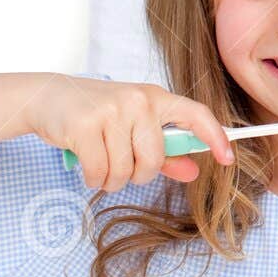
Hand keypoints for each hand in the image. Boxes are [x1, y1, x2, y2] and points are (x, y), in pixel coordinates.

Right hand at [24, 74, 234, 192]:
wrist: (48, 96)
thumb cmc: (97, 114)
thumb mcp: (134, 125)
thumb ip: (166, 151)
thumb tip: (194, 171)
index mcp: (155, 97)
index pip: (196, 114)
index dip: (216, 136)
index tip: (228, 158)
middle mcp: (138, 100)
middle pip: (154, 159)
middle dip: (138, 174)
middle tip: (121, 166)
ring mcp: (111, 111)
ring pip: (124, 171)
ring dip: (111, 180)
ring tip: (100, 163)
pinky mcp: (85, 126)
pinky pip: (99, 172)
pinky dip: (92, 178)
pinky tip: (86, 164)